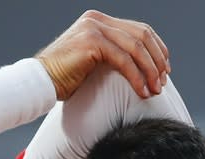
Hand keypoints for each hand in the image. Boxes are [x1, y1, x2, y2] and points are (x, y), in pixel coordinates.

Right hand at [37, 10, 170, 100]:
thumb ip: (112, 56)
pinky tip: (142, 91)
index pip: (139, 30)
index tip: (164, 70)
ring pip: (136, 47)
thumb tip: (140, 68)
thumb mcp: (93, 62)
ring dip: (150, 70)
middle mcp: (97, 20)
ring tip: (155, 89)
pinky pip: (124, 60)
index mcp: (99, 21)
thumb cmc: (64, 79)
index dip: (157, 49)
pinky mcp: (92, 42)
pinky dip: (137, 77)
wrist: (39, 82)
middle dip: (157, 60)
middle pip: (142, 35)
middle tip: (163, 82)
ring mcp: (94, 28)